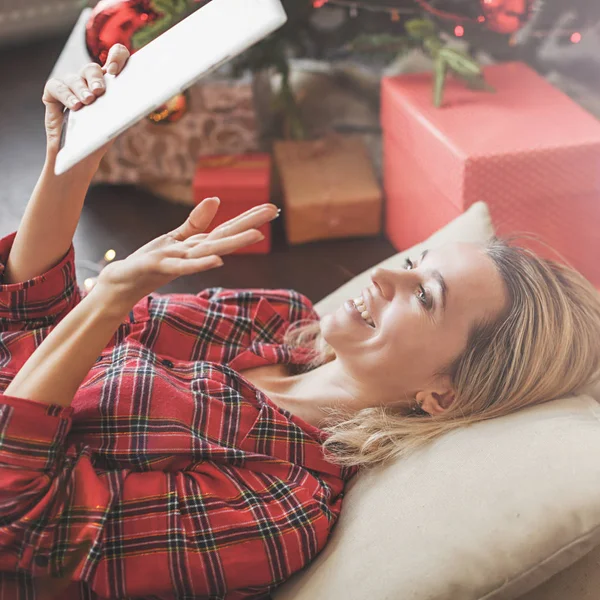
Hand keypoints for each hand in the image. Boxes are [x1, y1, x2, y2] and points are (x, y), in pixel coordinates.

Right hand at [43, 43, 129, 164]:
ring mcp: (71, 85)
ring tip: (87, 102)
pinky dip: (65, 95)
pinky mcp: (53, 93)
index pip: (116, 57)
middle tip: (99, 92)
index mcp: (110, 82)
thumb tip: (143, 102)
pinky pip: (56, 86)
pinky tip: (74, 106)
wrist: (81, 158)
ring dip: (81, 89)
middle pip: (92, 68)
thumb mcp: (116, 123)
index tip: (115, 70)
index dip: (116, 56)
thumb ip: (126, 109)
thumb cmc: (101, 138)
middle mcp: (89, 80)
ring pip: (75, 77)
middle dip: (96, 78)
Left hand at [95, 198, 277, 313]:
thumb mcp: (176, 237)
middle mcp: (195, 253)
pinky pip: (185, 267)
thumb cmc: (152, 261)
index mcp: (198, 244)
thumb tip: (215, 199)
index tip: (272, 208)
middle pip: (226, 236)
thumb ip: (197, 221)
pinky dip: (202, 265)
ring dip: (234, 244)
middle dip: (250, 224)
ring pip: (212, 250)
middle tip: (274, 211)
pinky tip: (218, 261)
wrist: (124, 281)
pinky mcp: (163, 268)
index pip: (227, 228)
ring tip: (258, 235)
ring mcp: (181, 261)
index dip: (249, 217)